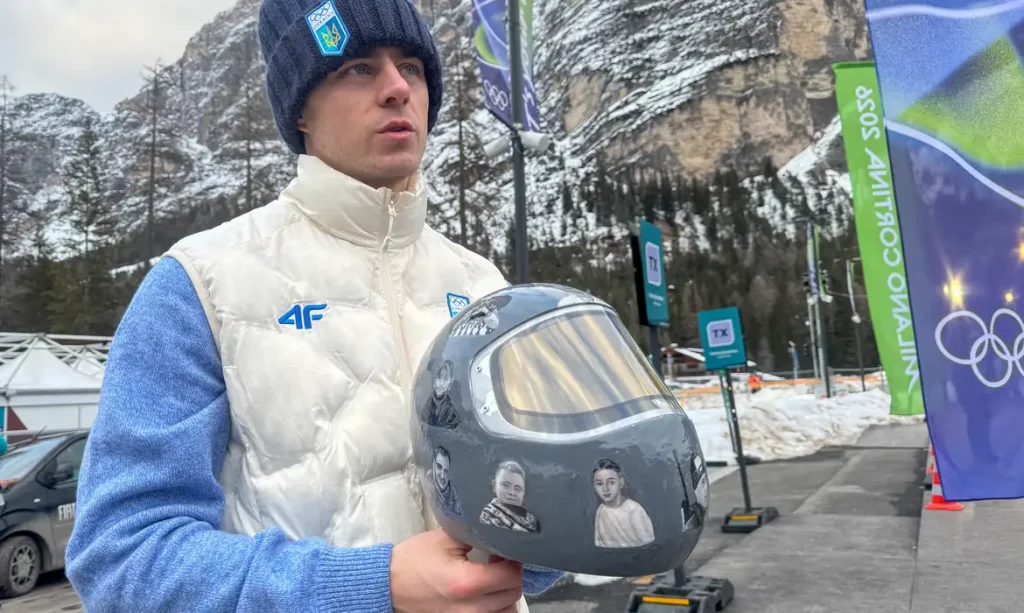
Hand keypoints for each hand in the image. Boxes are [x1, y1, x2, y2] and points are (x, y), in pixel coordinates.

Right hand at [390, 529, 523, 612]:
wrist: (388, 585)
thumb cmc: (414, 560)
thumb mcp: (446, 539)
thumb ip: (476, 536)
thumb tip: (499, 536)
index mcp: (467, 584)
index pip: (510, 576)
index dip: (513, 560)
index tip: (504, 551)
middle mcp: (471, 609)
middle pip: (512, 595)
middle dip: (511, 575)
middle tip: (499, 561)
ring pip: (506, 612)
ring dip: (505, 594)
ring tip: (492, 579)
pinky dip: (496, 608)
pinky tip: (486, 594)